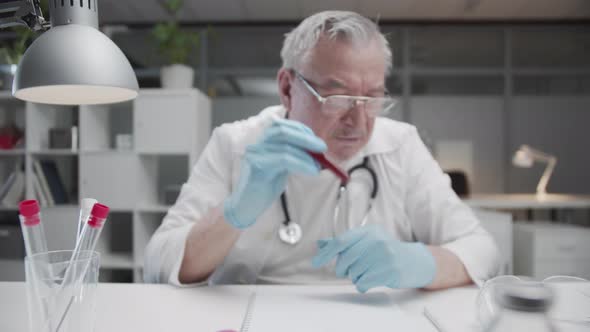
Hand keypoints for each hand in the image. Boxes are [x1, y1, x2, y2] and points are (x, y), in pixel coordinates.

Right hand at [223, 118, 326, 228]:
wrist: (246, 207)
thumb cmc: (264, 187)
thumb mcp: (282, 168)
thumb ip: (294, 156)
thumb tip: (317, 152)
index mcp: (263, 142)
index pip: (282, 125)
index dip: (302, 130)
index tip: (316, 141)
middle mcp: (257, 144)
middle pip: (282, 130)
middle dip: (306, 138)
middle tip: (322, 148)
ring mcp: (254, 153)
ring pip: (285, 146)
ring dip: (306, 155)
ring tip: (317, 166)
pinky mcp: (256, 165)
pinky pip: (283, 160)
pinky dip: (302, 164)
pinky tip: (312, 171)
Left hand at [311, 224, 435, 291]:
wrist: (415, 261)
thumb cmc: (387, 251)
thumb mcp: (367, 241)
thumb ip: (344, 243)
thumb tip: (320, 244)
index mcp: (369, 231)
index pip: (341, 241)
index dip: (326, 253)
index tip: (316, 262)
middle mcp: (376, 241)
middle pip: (345, 259)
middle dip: (342, 268)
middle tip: (346, 271)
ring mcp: (384, 255)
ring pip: (354, 273)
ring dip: (356, 277)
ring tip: (367, 272)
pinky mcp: (390, 271)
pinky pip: (363, 283)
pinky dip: (362, 285)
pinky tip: (371, 280)